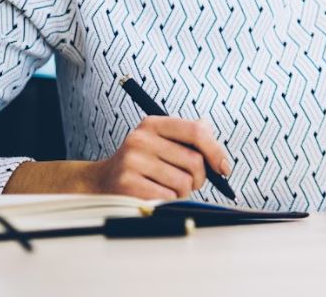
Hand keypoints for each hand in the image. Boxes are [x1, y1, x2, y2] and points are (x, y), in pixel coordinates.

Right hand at [89, 117, 231, 199]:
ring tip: (168, 187)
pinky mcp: (128, 185)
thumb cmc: (142, 163)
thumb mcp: (161, 141)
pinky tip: (156, 195)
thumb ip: (190, 138)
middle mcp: (141, 139)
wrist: (101, 182)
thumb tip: (220, 155)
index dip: (216, 151)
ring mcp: (133, 162)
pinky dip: (169, 201)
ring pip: (184, 183)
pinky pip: (169, 198)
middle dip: (199, 178)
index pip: (196, 131)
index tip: (223, 168)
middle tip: (189, 182)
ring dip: (183, 192)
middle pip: (194, 161)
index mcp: (153, 124)